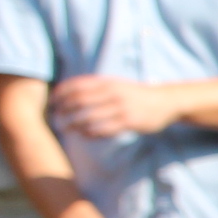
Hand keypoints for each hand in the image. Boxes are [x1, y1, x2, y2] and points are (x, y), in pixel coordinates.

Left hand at [48, 74, 172, 140]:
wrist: (165, 101)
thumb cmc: (135, 94)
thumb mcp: (116, 84)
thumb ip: (95, 87)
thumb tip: (68, 92)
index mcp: (107, 82)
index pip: (76, 86)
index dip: (60, 94)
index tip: (52, 103)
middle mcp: (113, 93)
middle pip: (79, 101)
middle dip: (64, 110)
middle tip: (56, 118)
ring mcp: (122, 108)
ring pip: (90, 117)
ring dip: (75, 124)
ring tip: (68, 129)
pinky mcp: (130, 122)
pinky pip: (104, 129)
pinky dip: (91, 133)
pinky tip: (85, 135)